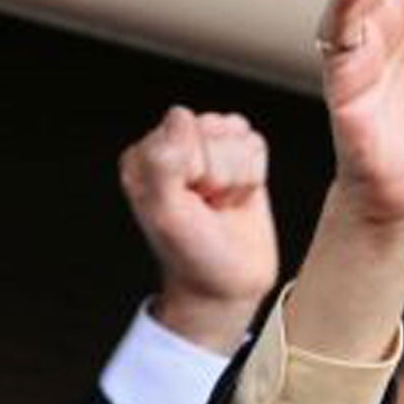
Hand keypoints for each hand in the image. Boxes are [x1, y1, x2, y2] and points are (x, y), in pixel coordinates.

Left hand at [120, 108, 276, 353]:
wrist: (228, 284)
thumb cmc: (193, 255)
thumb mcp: (167, 213)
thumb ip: (164, 163)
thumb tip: (181, 118)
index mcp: (146, 155)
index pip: (184, 126)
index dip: (196, 165)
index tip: (191, 199)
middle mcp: (175, 148)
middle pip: (216, 129)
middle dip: (220, 173)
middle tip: (207, 205)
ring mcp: (209, 153)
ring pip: (239, 137)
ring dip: (239, 178)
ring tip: (221, 204)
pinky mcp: (238, 160)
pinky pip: (257, 146)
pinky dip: (255, 176)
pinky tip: (237, 199)